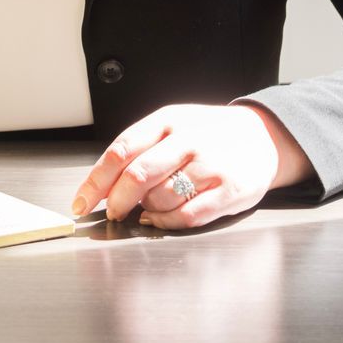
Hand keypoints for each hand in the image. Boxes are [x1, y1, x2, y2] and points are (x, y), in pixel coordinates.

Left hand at [70, 103, 310, 230]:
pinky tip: (164, 218)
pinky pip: (187, 216)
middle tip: (113, 213)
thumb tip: (104, 186)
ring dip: (146, 210)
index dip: (96, 181)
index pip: (121, 151)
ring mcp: (210, 165)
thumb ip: (141, 149)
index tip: (81, 203)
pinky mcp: (229, 190)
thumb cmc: (208, 135)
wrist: (262, 137)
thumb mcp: (173, 127)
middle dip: (117, 201)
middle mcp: (188, 139)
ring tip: (149, 208)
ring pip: (160, 198)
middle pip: (137, 175)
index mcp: (167, 120)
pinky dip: (167, 222)